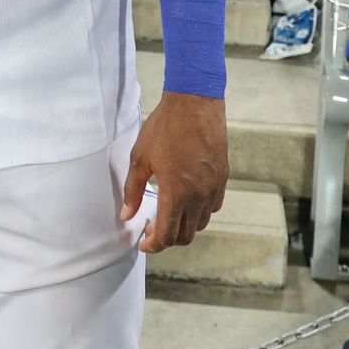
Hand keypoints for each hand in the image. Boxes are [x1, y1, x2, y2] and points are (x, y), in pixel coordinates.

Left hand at [121, 92, 226, 253]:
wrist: (195, 102)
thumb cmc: (165, 127)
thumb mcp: (140, 158)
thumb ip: (133, 191)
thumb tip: (126, 215)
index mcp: (176, 194)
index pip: (167, 236)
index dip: (153, 245)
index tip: (143, 243)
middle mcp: (198, 196)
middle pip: (186, 235)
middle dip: (167, 239)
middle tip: (152, 227)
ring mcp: (213, 187)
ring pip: (201, 223)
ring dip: (184, 226)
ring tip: (169, 213)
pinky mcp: (222, 177)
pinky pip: (214, 206)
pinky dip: (200, 212)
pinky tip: (187, 200)